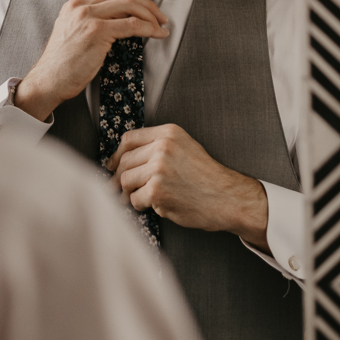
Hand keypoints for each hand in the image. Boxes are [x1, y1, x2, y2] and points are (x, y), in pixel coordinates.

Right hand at [15, 0, 168, 122]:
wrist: (49, 79)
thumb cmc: (63, 62)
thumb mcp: (73, 31)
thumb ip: (90, 19)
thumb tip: (120, 17)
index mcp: (75, 3)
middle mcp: (80, 5)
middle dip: (148, 3)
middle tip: (161, 15)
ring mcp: (88, 17)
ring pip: (129, 5)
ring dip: (151, 15)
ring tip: (161, 25)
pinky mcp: (96, 32)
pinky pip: (131, 25)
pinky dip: (149, 28)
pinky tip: (157, 34)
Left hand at [107, 124, 269, 250]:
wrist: (227, 198)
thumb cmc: (207, 177)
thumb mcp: (184, 147)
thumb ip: (156, 147)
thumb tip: (121, 159)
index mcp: (168, 133)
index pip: (129, 139)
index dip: (117, 154)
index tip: (112, 165)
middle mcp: (162, 148)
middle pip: (125, 161)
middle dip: (121, 178)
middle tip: (122, 189)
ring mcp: (159, 169)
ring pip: (126, 180)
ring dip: (130, 193)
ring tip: (142, 198)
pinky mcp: (157, 191)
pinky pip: (135, 199)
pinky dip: (141, 206)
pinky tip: (155, 205)